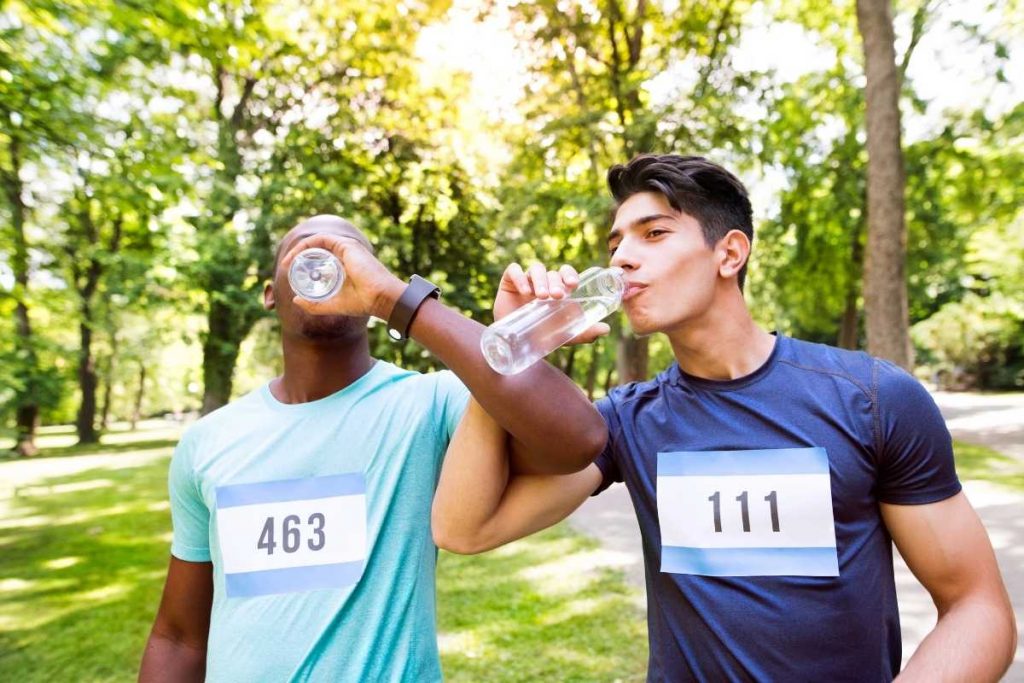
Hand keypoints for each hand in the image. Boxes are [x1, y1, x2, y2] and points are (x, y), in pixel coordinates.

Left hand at [279, 233, 404, 319]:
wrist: (380, 298)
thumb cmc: (362, 302)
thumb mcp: (333, 304)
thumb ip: (314, 304)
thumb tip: (296, 300)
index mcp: (345, 265)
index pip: (321, 257)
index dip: (304, 262)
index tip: (291, 272)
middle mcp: (346, 253)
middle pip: (317, 249)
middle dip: (298, 255)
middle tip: (286, 266)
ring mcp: (346, 247)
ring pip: (316, 242)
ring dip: (299, 249)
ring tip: (287, 262)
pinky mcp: (345, 245)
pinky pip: (320, 240)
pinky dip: (306, 246)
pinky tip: (296, 256)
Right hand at [494, 263, 609, 343]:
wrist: (513, 342)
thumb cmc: (540, 334)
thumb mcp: (564, 335)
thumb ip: (584, 332)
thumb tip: (606, 329)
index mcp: (557, 289)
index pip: (565, 273)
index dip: (570, 274)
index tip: (573, 284)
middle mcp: (543, 282)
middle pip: (552, 272)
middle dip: (556, 281)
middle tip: (558, 296)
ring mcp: (526, 281)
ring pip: (536, 269)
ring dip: (541, 280)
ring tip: (542, 297)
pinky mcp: (509, 282)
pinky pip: (514, 271)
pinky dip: (520, 277)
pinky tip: (524, 291)